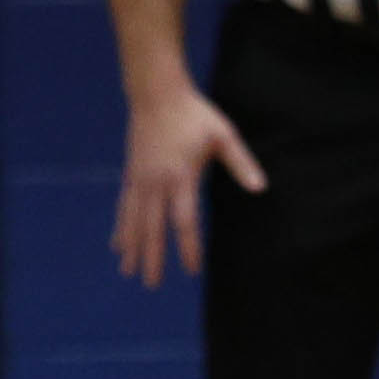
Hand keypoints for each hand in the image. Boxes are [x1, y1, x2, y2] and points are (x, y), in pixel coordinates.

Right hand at [111, 81, 267, 280]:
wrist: (156, 94)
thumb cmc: (194, 114)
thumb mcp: (223, 135)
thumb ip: (241, 163)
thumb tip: (260, 188)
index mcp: (180, 177)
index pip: (184, 221)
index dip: (188, 248)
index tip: (192, 270)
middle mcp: (156, 183)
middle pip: (152, 229)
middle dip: (152, 258)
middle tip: (152, 284)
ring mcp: (140, 181)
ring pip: (133, 222)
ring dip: (132, 249)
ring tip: (129, 273)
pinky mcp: (131, 176)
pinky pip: (124, 209)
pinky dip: (121, 229)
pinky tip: (117, 245)